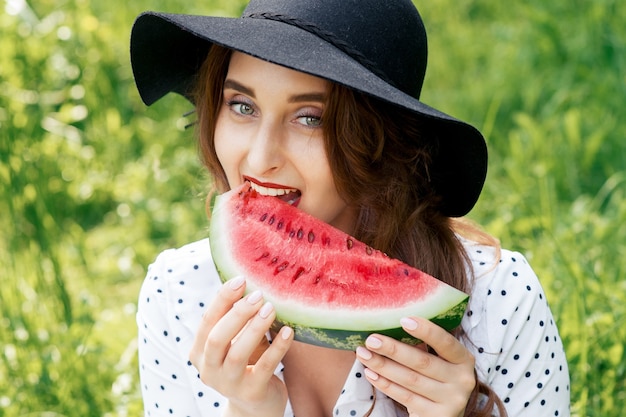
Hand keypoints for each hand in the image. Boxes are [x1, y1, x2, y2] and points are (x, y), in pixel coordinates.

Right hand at [189, 277, 293, 416]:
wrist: (257, 405)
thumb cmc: (247, 362)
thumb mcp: (236, 341)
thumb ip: (236, 319)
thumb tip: (251, 283)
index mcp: (199, 353)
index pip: (207, 322)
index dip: (222, 299)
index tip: (240, 279)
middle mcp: (209, 370)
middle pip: (217, 338)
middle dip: (238, 313)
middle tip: (258, 295)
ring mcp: (229, 385)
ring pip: (239, 353)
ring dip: (255, 328)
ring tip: (271, 308)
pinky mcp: (252, 393)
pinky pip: (265, 366)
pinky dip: (278, 347)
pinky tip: (289, 331)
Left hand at [355, 317, 475, 416]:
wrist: (442, 415)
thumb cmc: (435, 380)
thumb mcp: (438, 363)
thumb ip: (423, 347)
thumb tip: (389, 327)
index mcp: (463, 359)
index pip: (446, 343)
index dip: (426, 331)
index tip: (403, 320)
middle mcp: (463, 380)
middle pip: (423, 362)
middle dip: (393, 349)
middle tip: (371, 340)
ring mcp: (452, 400)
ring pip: (410, 379)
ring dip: (383, 366)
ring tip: (363, 355)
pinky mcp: (437, 416)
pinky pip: (406, 397)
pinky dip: (386, 384)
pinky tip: (371, 374)